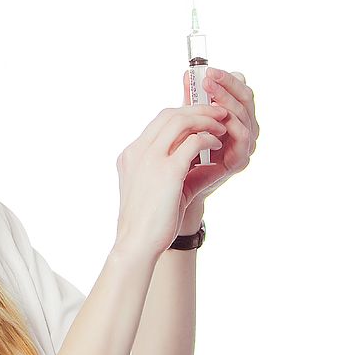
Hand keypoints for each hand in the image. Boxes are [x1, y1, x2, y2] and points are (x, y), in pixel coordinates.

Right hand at [115, 103, 227, 261]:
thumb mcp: (155, 188)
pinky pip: (193, 142)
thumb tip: (204, 159)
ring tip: (222, 127)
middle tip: (219, 113)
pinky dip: (208, 139)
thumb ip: (173, 168)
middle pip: (169, 114)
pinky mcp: (167, 171)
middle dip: (198, 110)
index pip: (159, 121)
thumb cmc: (148, 221)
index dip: (184, 114)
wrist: (136, 244)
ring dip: (205, 120)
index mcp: (131, 154)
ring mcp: (151, 159)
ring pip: (181, 121)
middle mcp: (138, 151)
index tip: (203, 118)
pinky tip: (218, 146)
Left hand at [180, 67, 258, 205]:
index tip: (207, 70)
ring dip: (227, 100)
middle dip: (226, 85)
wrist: (176, 185)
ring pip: (244, 114)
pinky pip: (242, 136)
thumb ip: (192, 99)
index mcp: (234, 115)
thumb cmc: (182, 151)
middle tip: (208, 77)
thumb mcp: (188, 119)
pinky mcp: (240, 159)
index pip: (239, 90)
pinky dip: (231, 123)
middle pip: (246, 98)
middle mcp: (244, 127)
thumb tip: (188, 74)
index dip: (226, 78)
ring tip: (209, 91)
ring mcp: (245, 144)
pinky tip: (217, 115)